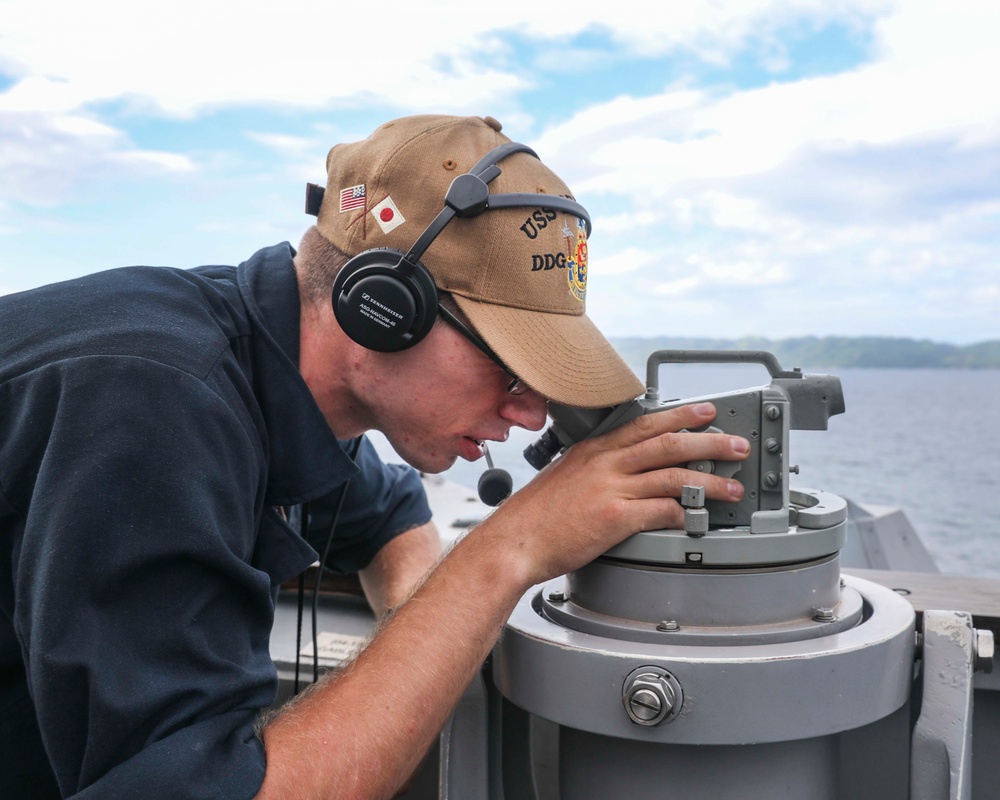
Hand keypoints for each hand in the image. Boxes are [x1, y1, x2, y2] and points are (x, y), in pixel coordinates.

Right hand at [494, 402, 748, 584]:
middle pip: (669, 443)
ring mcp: (611, 488)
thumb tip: (623, 474)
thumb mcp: (565, 476)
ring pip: (673, 475)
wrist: (515, 541)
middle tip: (734, 444)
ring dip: (709, 481)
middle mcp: (606, 463)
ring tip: (732, 487)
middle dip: (709, 442)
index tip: (705, 412)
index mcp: (595, 450)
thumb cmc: (536, 516)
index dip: (681, 416)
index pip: (646, 423)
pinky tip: (695, 518)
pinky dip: (683, 513)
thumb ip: (596, 470)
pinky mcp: (615, 517)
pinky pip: (661, 510)